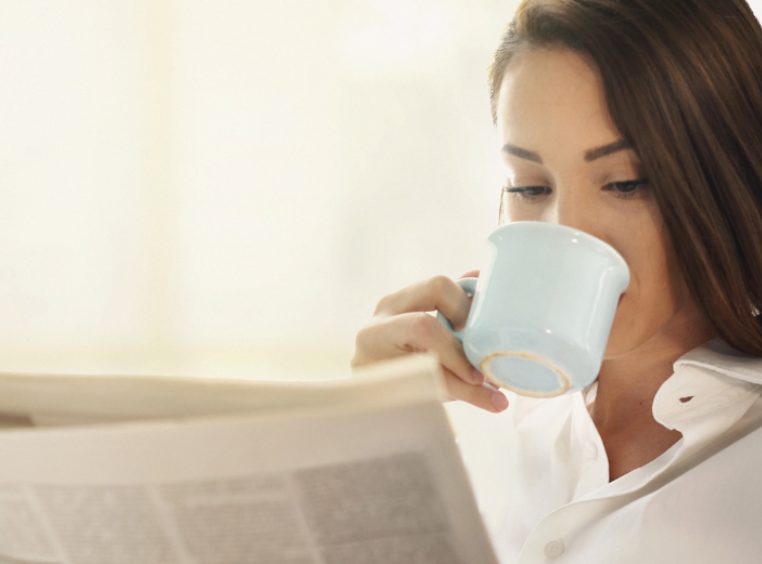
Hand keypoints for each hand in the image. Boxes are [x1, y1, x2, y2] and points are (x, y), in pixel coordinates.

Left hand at [352, 273, 508, 412]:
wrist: (376, 383)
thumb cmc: (396, 391)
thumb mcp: (424, 393)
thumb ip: (461, 392)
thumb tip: (501, 401)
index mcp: (378, 333)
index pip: (422, 327)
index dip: (453, 350)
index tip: (474, 375)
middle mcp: (387, 308)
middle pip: (434, 288)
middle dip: (464, 312)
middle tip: (478, 339)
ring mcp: (401, 298)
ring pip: (441, 285)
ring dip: (467, 305)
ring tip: (480, 331)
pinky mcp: (417, 295)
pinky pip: (446, 288)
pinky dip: (467, 295)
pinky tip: (484, 306)